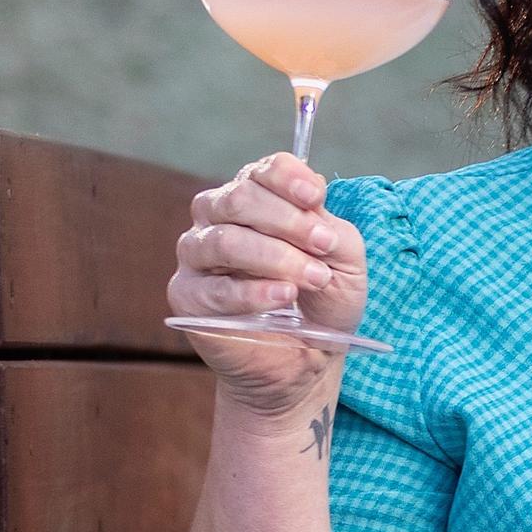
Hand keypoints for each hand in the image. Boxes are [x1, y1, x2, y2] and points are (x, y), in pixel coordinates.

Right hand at [169, 156, 366, 411]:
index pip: (263, 171)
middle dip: (288, 221)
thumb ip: (334, 230)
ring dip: (275, 257)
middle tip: (323, 246)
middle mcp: (219, 218)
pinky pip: (213, 288)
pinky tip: (283, 298)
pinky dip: (252, 292)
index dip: (289, 178)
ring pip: (224, 240)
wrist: (307, 359)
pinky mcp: (186, 296)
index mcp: (257, 198)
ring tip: (312, 279)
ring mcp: (197, 255)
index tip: (317, 196)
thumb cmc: (323, 302)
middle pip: (240, 198)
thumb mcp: (345, 262)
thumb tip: (312, 209)